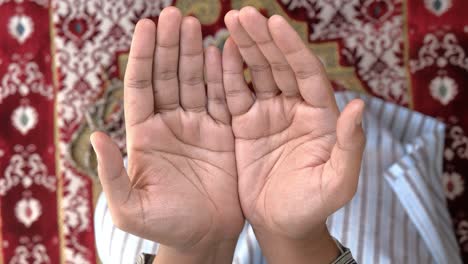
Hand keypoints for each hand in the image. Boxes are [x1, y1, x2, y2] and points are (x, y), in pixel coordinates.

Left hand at [90, 7, 242, 261]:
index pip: (141, 87)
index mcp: (144, 136)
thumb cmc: (164, 226)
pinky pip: (223, 98)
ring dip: (193, 52)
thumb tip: (97, 137)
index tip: (146, 26)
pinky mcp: (224, 133)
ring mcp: (198, 126)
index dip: (142, 57)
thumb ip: (113, 174)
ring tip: (193, 23)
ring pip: (195, 81)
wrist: (204, 238)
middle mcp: (170, 124)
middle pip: (168, 76)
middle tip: (173, 14)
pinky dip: (222, 75)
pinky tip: (219, 51)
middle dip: (169, 45)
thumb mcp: (130, 208)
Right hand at [223, 6, 364, 257]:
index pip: (307, 73)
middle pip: (279, 66)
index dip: (292, 48)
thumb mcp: (337, 182)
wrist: (282, 225)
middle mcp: (295, 108)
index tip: (276, 23)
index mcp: (320, 116)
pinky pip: (235, 95)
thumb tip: (359, 107)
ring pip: (256, 73)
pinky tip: (219, 53)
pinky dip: (227, 75)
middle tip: (244, 14)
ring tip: (231, 21)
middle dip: (263, 39)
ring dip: (245, 47)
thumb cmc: (313, 206)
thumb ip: (349, 147)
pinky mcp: (245, 125)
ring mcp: (268, 114)